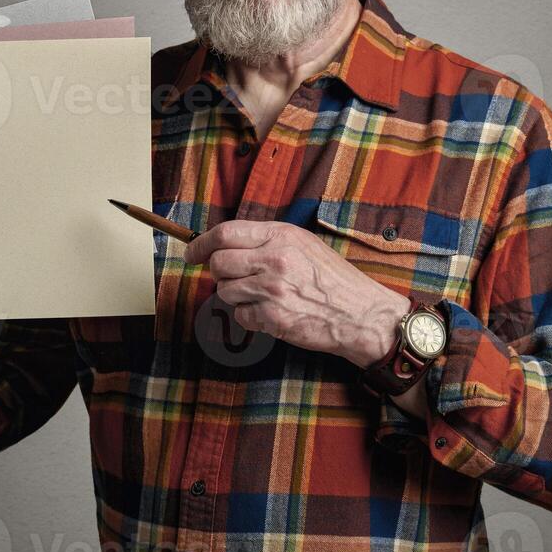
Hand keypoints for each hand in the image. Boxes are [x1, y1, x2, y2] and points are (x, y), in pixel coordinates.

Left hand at [182, 220, 409, 368]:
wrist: (360, 313)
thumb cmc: (331, 279)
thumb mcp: (302, 244)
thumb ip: (266, 240)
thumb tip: (224, 245)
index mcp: (281, 235)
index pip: (225, 233)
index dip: (201, 244)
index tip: (191, 253)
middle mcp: (274, 259)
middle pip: (218, 264)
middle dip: (219, 273)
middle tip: (234, 278)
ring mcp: (272, 290)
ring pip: (225, 291)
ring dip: (235, 296)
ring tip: (261, 296)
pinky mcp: (273, 318)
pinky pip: (240, 316)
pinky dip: (249, 317)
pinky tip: (271, 312)